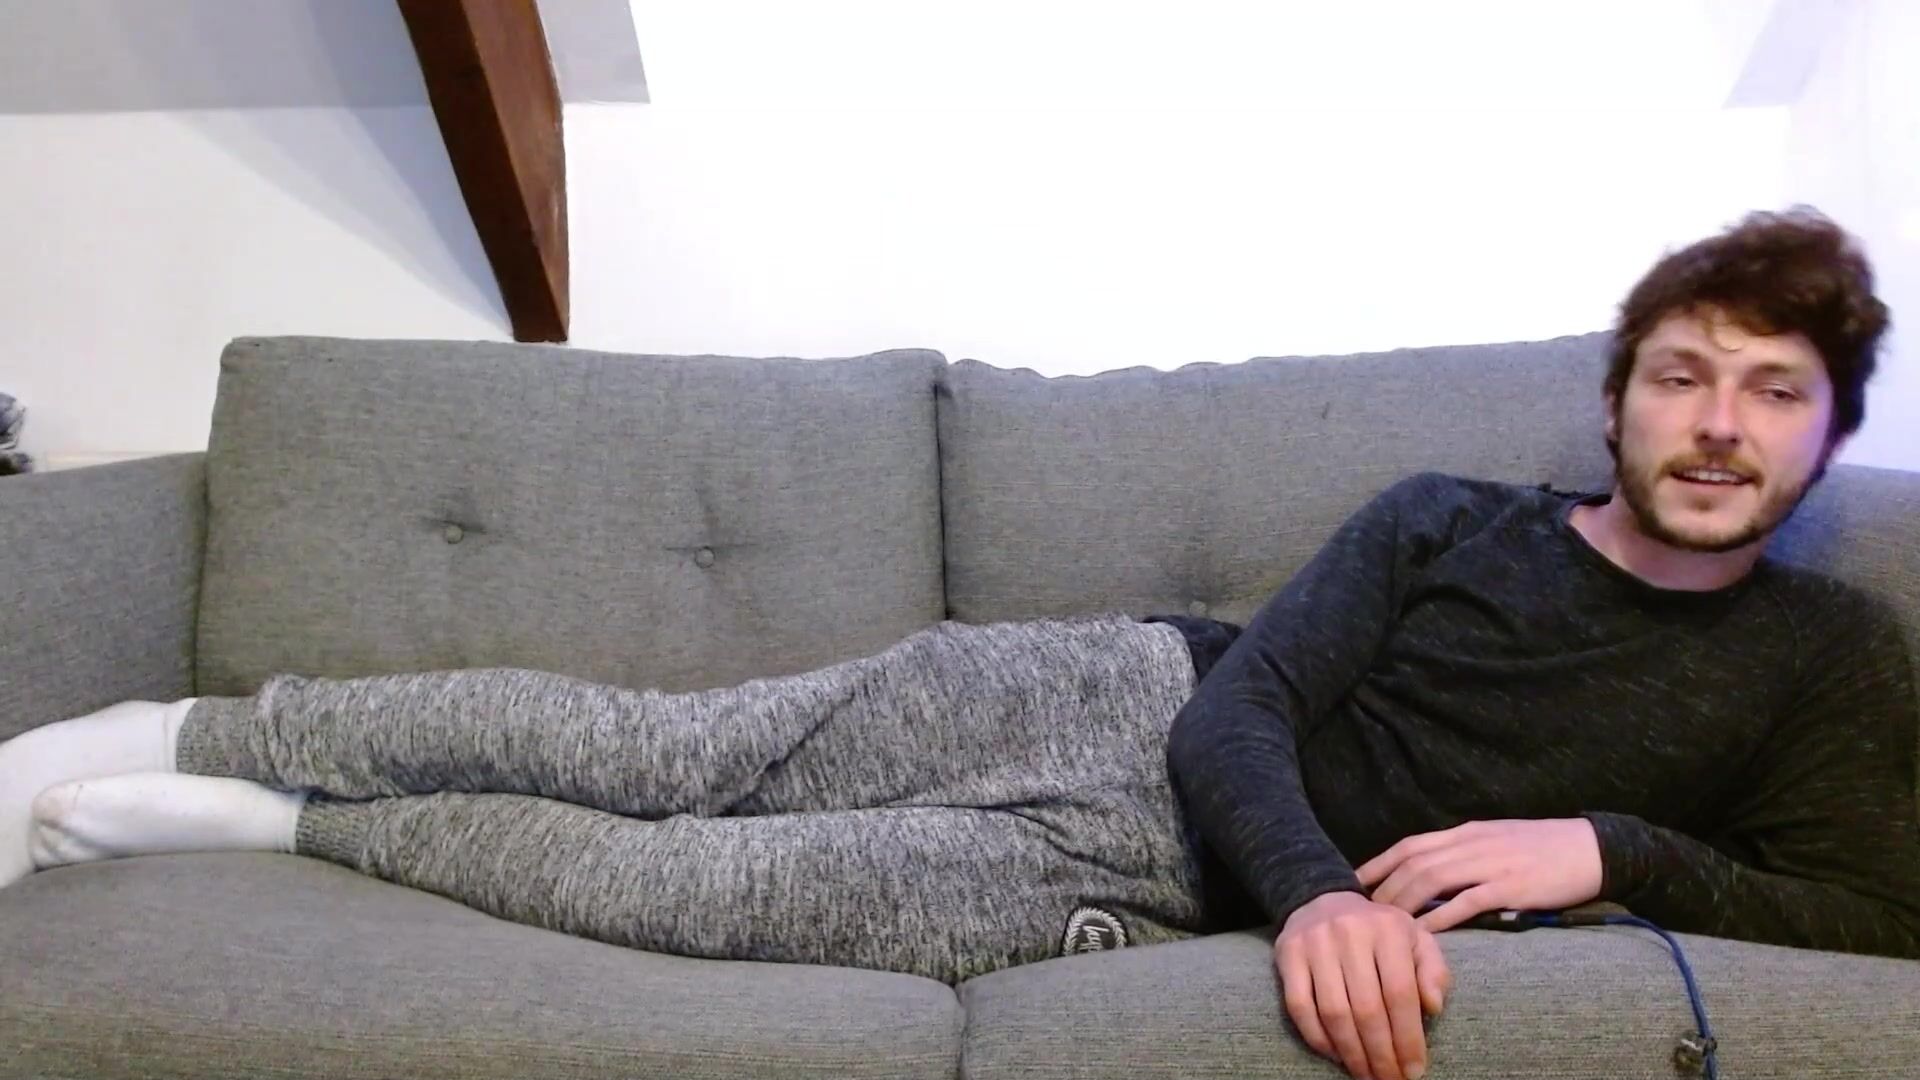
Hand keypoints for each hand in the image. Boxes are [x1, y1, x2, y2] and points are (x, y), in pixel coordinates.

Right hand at [1276, 890, 1450, 1079]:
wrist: (1324, 900)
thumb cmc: (1379, 931)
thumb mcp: (1415, 939)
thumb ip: (1433, 970)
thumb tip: (1433, 1007)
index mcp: (1388, 929)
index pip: (1400, 993)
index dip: (1408, 1037)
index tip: (1414, 1069)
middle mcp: (1350, 932)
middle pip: (1366, 1008)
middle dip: (1381, 1053)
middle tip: (1390, 1079)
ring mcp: (1314, 943)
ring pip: (1333, 1011)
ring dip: (1351, 1052)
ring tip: (1365, 1074)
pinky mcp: (1287, 955)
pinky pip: (1299, 1007)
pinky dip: (1318, 1038)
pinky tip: (1336, 1055)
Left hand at [1356, 818, 1602, 931]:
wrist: (1593, 848)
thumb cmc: (1544, 848)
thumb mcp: (1496, 840)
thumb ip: (1463, 853)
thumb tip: (1429, 873)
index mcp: (1466, 833)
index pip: (1409, 845)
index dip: (1378, 864)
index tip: (1353, 884)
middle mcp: (1472, 844)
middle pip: (1413, 863)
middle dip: (1383, 889)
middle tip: (1361, 915)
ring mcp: (1490, 864)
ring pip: (1432, 879)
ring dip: (1403, 903)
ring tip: (1383, 927)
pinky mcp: (1510, 887)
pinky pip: (1465, 902)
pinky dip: (1440, 917)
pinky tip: (1422, 934)